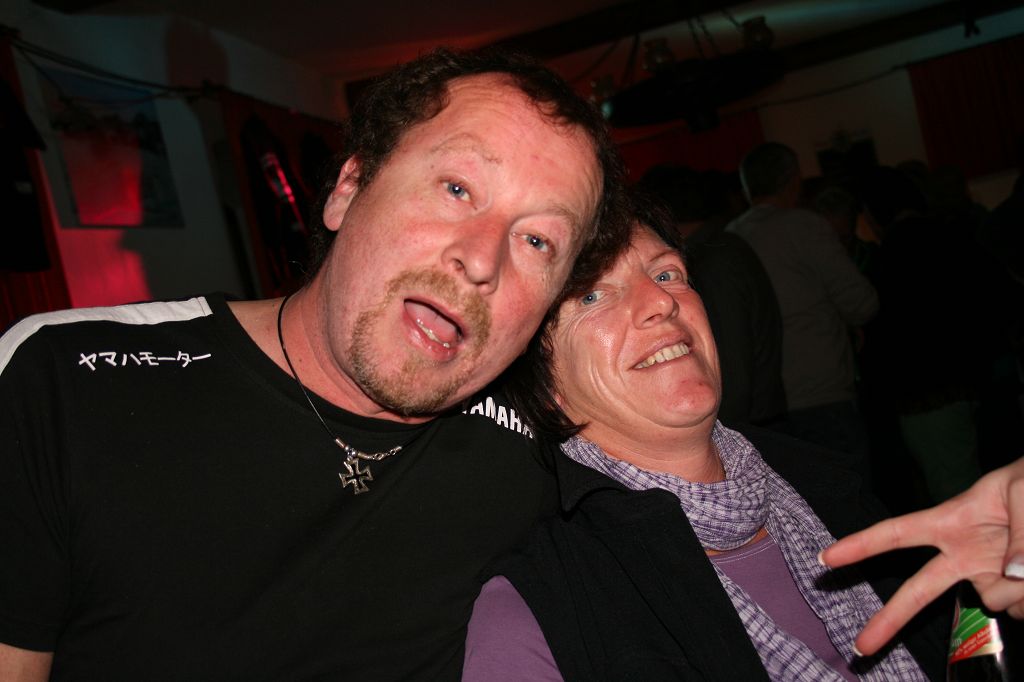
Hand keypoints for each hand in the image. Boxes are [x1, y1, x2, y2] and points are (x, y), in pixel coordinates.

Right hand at [819, 457, 1023, 655]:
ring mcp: (988, 573)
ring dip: (1017, 589)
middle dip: (889, 619)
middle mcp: (963, 552)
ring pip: (993, 600)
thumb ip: (1017, 531)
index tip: (827, 559)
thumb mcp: (1022, 491)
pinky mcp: (1013, 590)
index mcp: (954, 520)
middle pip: (918, 590)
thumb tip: (1011, 576)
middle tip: (862, 647)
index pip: (898, 533)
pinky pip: (1017, 608)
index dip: (860, 545)